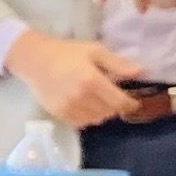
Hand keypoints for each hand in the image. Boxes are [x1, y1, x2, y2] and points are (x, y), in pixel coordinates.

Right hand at [8, 28, 149, 130]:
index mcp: (92, 80)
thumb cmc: (67, 53)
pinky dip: (88, 117)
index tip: (134, 103)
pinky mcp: (59, 114)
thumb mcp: (94, 51)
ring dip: (102, 112)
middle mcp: (81, 97)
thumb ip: (118, 64)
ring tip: (97, 100)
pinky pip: (82, 123)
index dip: (130, 104)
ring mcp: (69, 108)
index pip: (119, 102)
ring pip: (96, 120)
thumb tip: (140, 72)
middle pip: (109, 112)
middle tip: (111, 95)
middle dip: (114, 106)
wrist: (35, 61)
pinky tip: (85, 105)